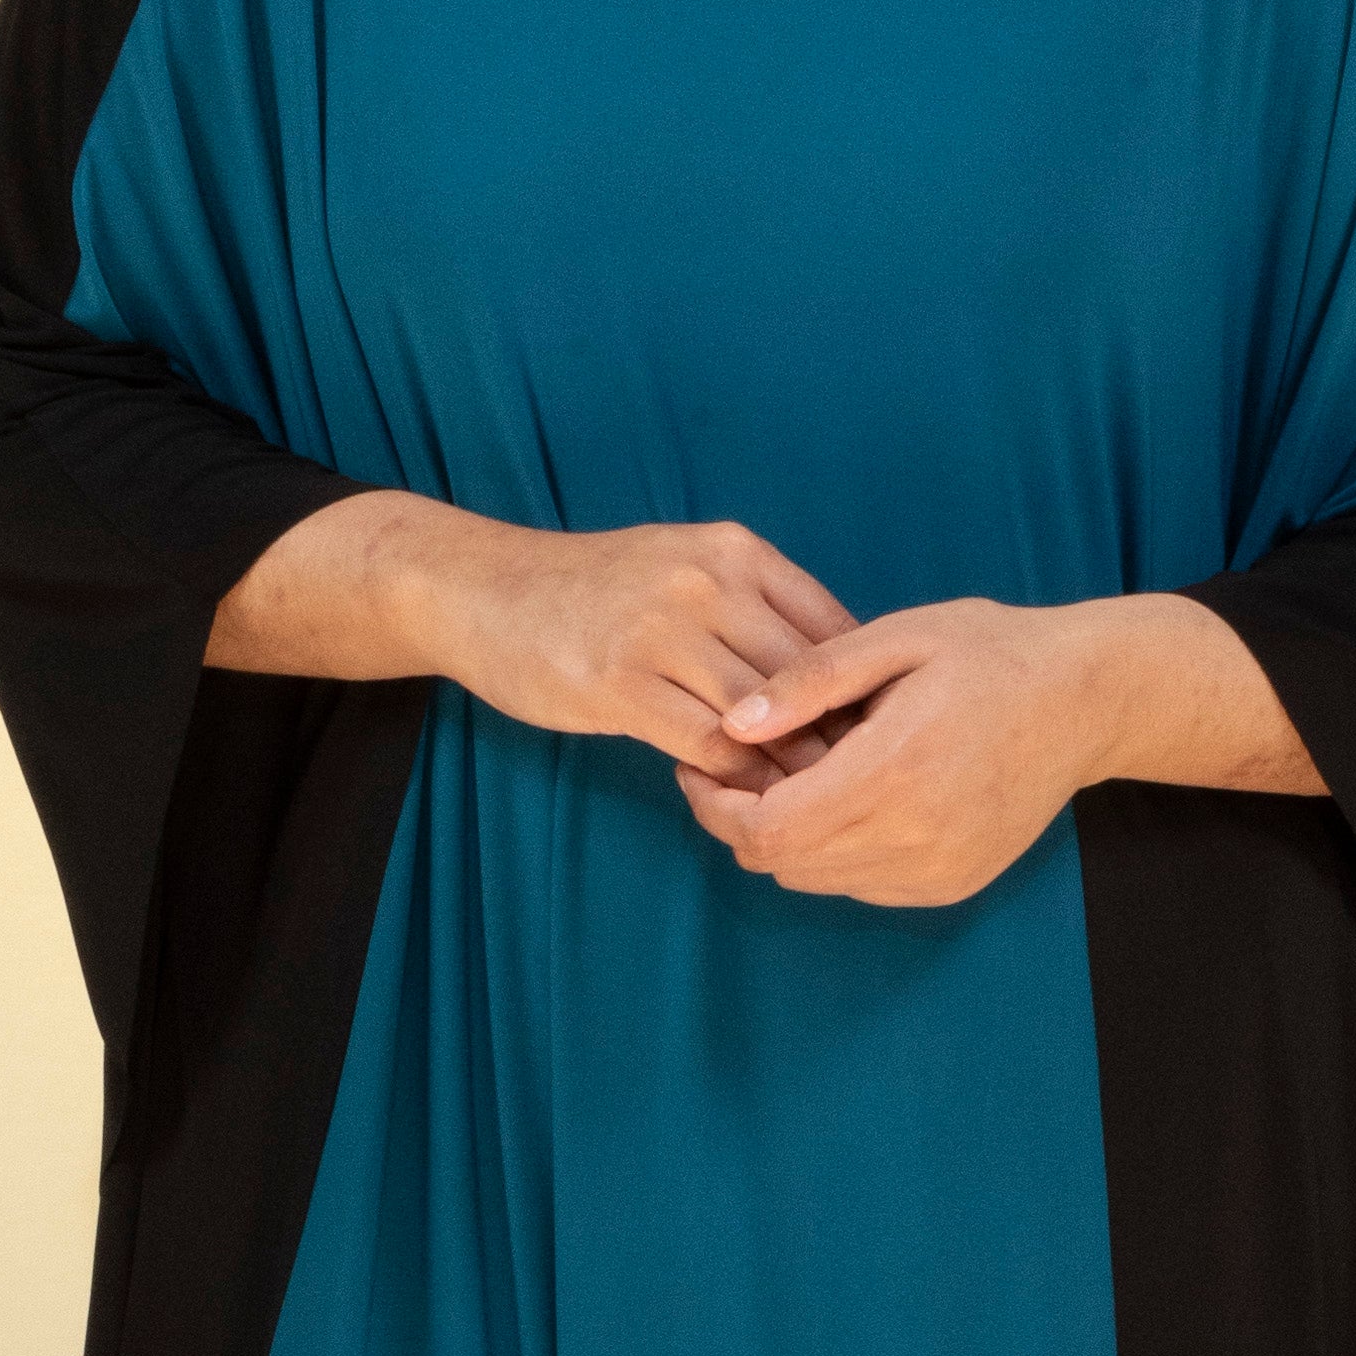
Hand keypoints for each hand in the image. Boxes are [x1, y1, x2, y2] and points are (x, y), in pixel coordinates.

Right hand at [421, 513, 853, 785]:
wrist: (483, 589)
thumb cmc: (593, 591)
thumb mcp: (683, 567)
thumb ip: (751, 608)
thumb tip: (833, 671)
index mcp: (735, 552)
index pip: (832, 626)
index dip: (859, 690)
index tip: (872, 736)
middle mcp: (707, 583)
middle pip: (804, 675)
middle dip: (834, 737)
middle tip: (860, 787)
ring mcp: (661, 631)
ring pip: (761, 715)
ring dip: (790, 767)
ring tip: (810, 803)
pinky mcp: (619, 683)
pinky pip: (705, 744)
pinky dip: (732, 777)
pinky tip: (737, 794)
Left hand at [677, 601, 1123, 907]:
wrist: (1084, 701)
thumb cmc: (990, 654)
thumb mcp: (896, 637)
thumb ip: (809, 681)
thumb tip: (733, 722)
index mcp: (892, 770)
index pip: (765, 828)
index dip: (714, 806)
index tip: (702, 765)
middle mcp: (914, 836)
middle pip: (780, 862)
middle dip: (741, 820)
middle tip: (736, 767)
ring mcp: (936, 870)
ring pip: (815, 880)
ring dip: (788, 837)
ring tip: (797, 775)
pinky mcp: (951, 885)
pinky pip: (860, 885)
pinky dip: (834, 852)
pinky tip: (849, 798)